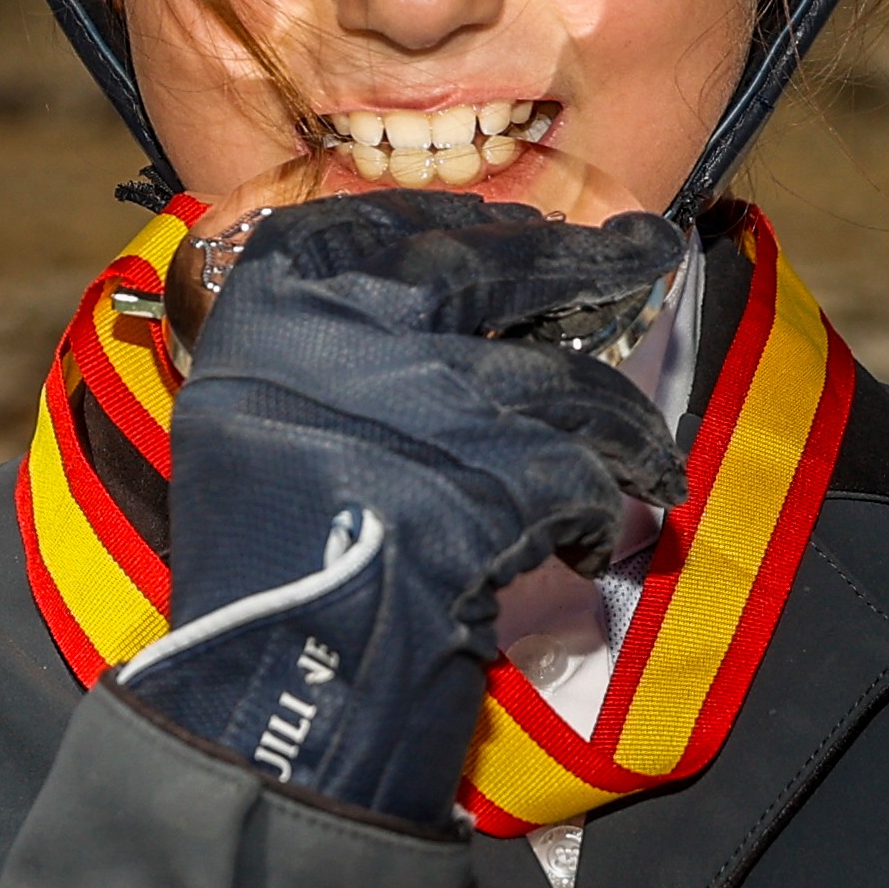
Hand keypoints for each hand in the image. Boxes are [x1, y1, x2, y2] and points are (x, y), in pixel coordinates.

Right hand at [115, 190, 687, 826]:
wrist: (270, 665)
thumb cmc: (253, 545)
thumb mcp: (241, 412)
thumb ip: (315, 344)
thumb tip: (407, 308)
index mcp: (280, 294)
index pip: (396, 222)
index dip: (479, 229)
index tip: (528, 233)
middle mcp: (359, 317)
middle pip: (507, 265)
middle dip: (591, 264)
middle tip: (645, 256)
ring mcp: (441, 391)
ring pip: (572, 383)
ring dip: (621, 428)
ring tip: (647, 461)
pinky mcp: (507, 471)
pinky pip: (585, 480)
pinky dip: (601, 515)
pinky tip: (597, 541)